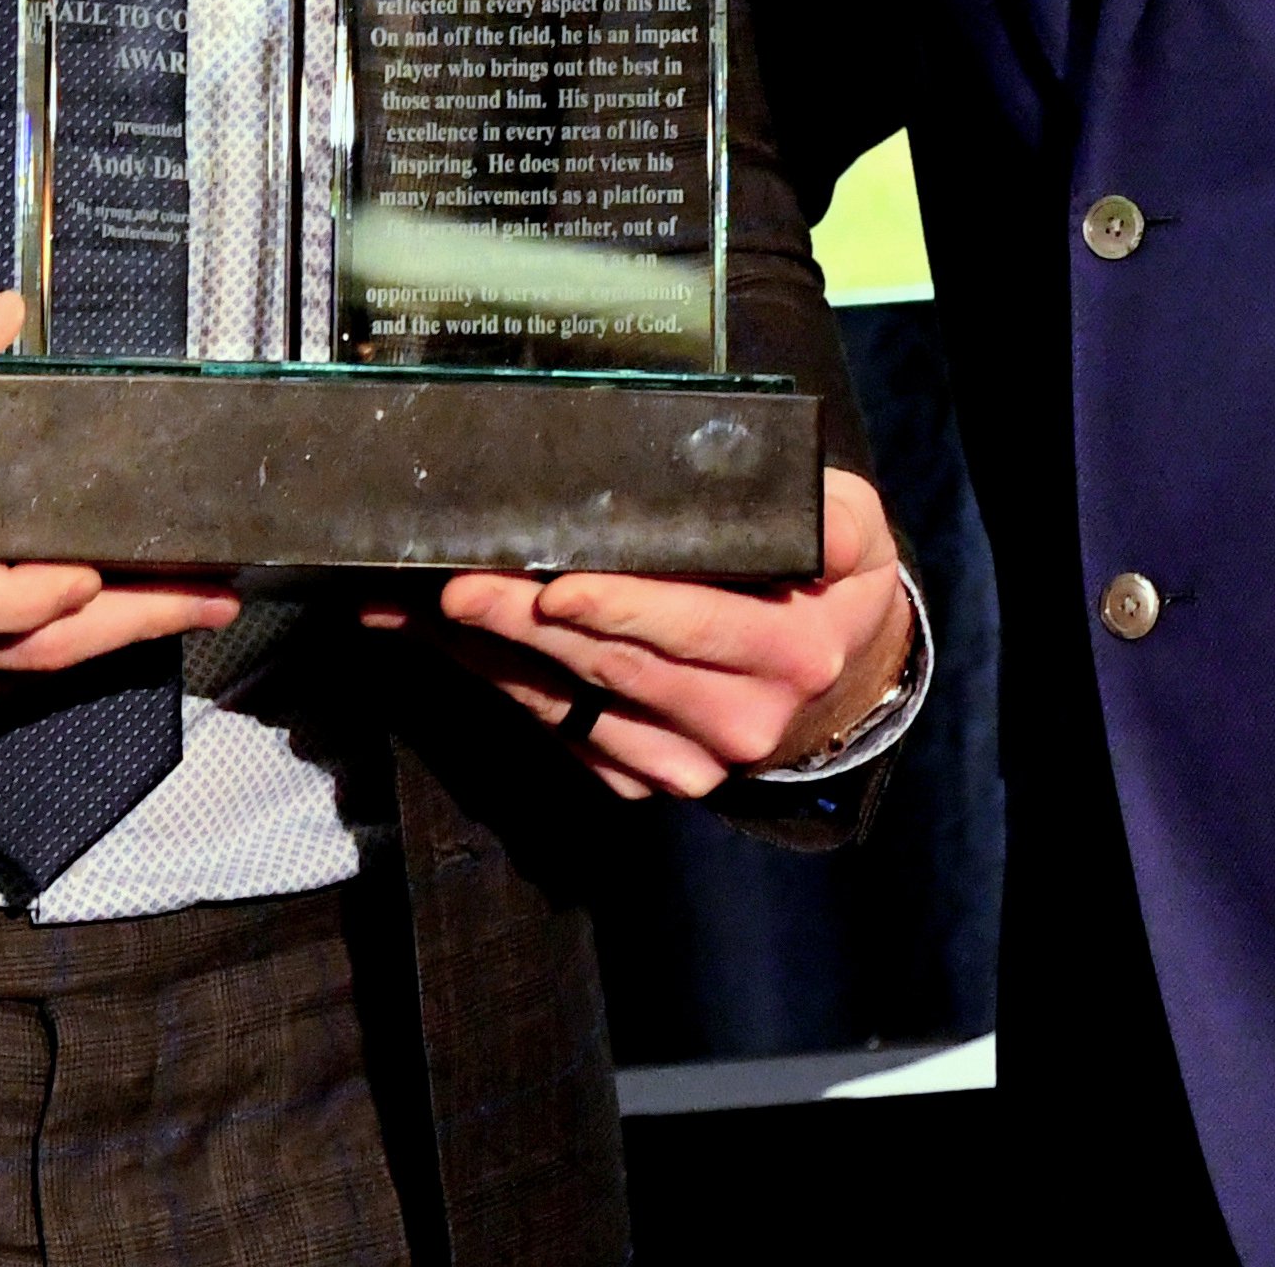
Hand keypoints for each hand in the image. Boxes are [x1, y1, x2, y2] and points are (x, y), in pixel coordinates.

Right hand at [0, 291, 234, 729]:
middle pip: (0, 656)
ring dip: (102, 648)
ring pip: (3, 683)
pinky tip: (119, 628)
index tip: (89, 573)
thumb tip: (10, 315)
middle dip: (117, 628)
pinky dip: (53, 663)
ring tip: (192, 601)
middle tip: (207, 595)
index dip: (19, 603)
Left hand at [368, 468, 916, 801]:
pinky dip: (503, 685)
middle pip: (614, 665)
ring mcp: (691, 762)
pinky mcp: (648, 779)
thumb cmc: (833, 585)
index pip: (693, 626)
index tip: (554, 587)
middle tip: (454, 585)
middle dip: (524, 623)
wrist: (842, 690)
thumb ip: (829, 517)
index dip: (621, 608)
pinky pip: (562, 730)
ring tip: (419, 606)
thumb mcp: (856, 535)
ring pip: (574, 702)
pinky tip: (452, 643)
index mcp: (792, 651)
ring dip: (490, 655)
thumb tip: (794, 495)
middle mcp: (741, 719)